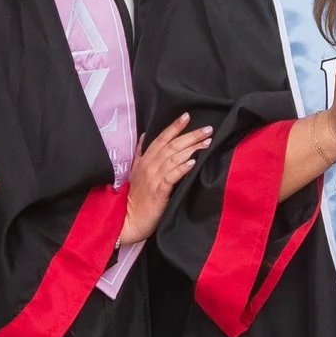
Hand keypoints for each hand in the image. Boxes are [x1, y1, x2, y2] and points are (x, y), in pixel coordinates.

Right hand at [120, 112, 210, 244]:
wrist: (128, 220)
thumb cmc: (135, 197)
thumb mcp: (135, 172)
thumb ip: (140, 154)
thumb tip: (144, 135)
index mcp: (145, 161)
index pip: (161, 139)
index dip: (174, 127)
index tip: (187, 116)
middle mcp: (149, 166)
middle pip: (171, 146)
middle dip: (190, 136)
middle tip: (207, 129)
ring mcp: (153, 179)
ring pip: (173, 158)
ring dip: (191, 149)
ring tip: (206, 143)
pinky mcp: (158, 192)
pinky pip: (171, 177)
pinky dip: (182, 168)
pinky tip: (193, 163)